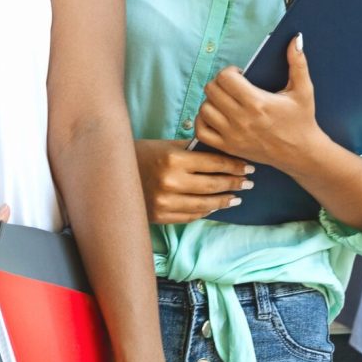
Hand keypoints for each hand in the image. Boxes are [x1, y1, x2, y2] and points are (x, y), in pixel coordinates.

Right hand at [134, 139, 253, 222]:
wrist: (112, 173)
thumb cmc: (143, 154)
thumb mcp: (167, 145)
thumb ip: (193, 149)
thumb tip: (223, 152)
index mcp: (174, 159)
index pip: (214, 163)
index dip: (234, 166)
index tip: (248, 166)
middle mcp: (171, 182)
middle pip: (213, 185)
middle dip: (235, 183)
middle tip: (249, 182)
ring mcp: (165, 202)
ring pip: (205, 204)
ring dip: (224, 201)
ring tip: (237, 198)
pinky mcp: (160, 216)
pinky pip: (190, 215)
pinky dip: (206, 211)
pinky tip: (215, 206)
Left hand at [197, 35, 322, 170]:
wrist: (301, 154)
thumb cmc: (301, 120)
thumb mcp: (303, 90)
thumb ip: (298, 63)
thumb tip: (296, 38)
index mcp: (257, 103)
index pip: (225, 78)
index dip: (229, 71)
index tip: (240, 75)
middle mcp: (241, 119)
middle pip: (212, 90)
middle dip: (220, 83)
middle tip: (232, 86)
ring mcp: (233, 135)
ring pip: (204, 109)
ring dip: (212, 101)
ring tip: (226, 100)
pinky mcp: (228, 147)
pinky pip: (201, 131)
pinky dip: (203, 121)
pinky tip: (216, 115)